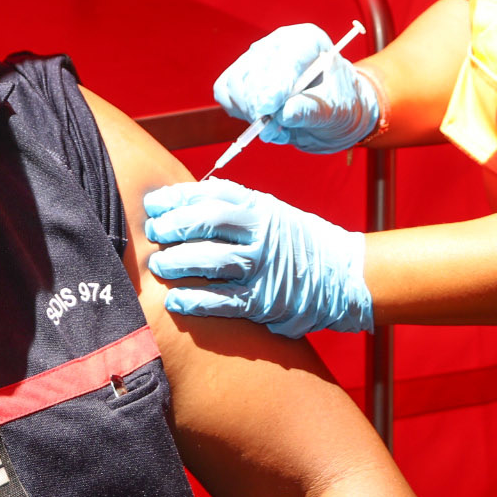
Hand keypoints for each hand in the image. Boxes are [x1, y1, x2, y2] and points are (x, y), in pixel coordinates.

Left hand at [143, 178, 371, 336]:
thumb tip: (185, 202)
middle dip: (173, 226)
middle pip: (208, 222)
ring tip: (158, 265)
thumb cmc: (298, 242)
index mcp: (261, 208)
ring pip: (212, 260)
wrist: (344, 275)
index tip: (154, 203)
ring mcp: (264, 267)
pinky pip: (224, 300)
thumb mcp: (272, 213)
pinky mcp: (265, 301)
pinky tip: (176, 300)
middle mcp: (262, 233)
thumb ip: (236, 207)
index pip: (213, 195)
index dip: (178, 197)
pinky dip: (196, 301)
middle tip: (152, 232)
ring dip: (179, 262)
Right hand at [212, 24, 379, 153]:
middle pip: (251, 73)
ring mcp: (255, 58)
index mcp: (306, 41)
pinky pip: (224, 92)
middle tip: (277, 130)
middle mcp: (276, 44)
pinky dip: (239, 113)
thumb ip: (311, 110)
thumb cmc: (341, 105)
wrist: (333, 111)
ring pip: (233, 85)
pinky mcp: (240, 75)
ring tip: (278, 128)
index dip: (272, 86)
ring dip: (250, 114)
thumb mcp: (337, 110)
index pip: (282, 60)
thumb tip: (285, 114)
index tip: (268, 111)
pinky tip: (264, 120)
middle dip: (259, 108)